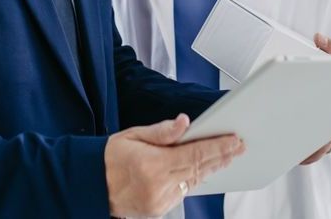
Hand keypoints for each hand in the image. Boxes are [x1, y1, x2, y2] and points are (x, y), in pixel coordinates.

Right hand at [105, 114, 244, 217]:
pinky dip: (195, 180)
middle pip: (199, 169)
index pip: (195, 154)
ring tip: (227, 157)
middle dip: (221, 157)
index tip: (234, 140)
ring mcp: (159, 201)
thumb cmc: (110, 157)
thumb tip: (184, 122)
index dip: (218, 147)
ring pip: (194, 183)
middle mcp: (159, 187)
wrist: (92, 184)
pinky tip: (204, 171)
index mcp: (153, 165)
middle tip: (238, 146)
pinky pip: (183, 193)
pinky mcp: (158, 210)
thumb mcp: (133, 135)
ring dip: (212, 169)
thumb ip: (162, 131)